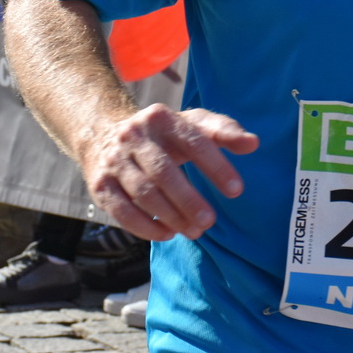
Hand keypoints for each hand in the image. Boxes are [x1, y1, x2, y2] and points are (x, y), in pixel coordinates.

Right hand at [78, 103, 258, 242]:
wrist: (102, 133)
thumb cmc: (161, 133)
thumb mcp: (191, 124)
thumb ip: (223, 131)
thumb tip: (253, 143)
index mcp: (162, 118)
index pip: (194, 142)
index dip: (216, 166)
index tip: (236, 190)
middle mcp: (135, 137)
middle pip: (164, 172)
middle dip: (189, 200)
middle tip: (210, 221)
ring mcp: (114, 161)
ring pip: (143, 193)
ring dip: (171, 217)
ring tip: (195, 231)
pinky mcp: (100, 185)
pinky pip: (122, 211)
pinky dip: (145, 227)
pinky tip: (167, 234)